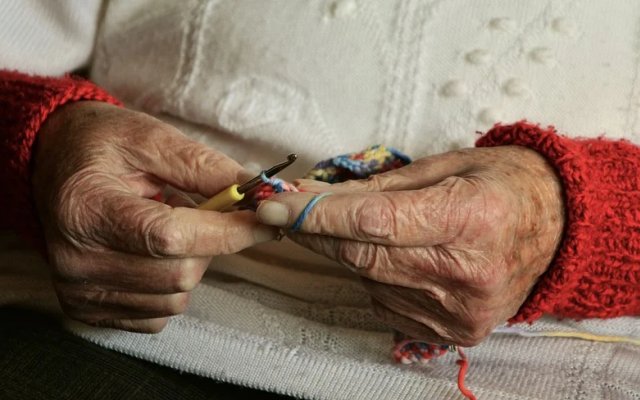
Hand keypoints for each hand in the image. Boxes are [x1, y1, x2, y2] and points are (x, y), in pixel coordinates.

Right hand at [33, 102, 275, 331]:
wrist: (54, 163)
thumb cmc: (101, 145)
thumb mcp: (150, 138)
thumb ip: (203, 166)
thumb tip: (256, 193)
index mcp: (87, 209)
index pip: (171, 237)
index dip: (227, 231)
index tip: (265, 220)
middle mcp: (76, 259)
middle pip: (179, 273)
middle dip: (211, 244)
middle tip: (204, 213)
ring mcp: (79, 290)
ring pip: (174, 297)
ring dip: (191, 264)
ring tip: (169, 228)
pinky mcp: (87, 309)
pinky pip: (157, 315)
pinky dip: (171, 286)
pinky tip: (153, 254)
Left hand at [256, 146, 563, 345]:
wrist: (557, 229)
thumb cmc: (502, 185)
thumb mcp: (445, 165)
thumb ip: (378, 186)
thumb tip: (315, 196)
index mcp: (471, 219)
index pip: (375, 222)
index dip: (318, 216)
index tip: (277, 207)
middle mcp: (468, 273)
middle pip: (364, 257)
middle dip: (318, 234)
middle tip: (291, 212)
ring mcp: (461, 310)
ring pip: (370, 282)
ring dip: (349, 254)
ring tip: (364, 228)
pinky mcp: (455, 331)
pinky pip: (386, 302)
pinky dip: (375, 277)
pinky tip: (396, 257)